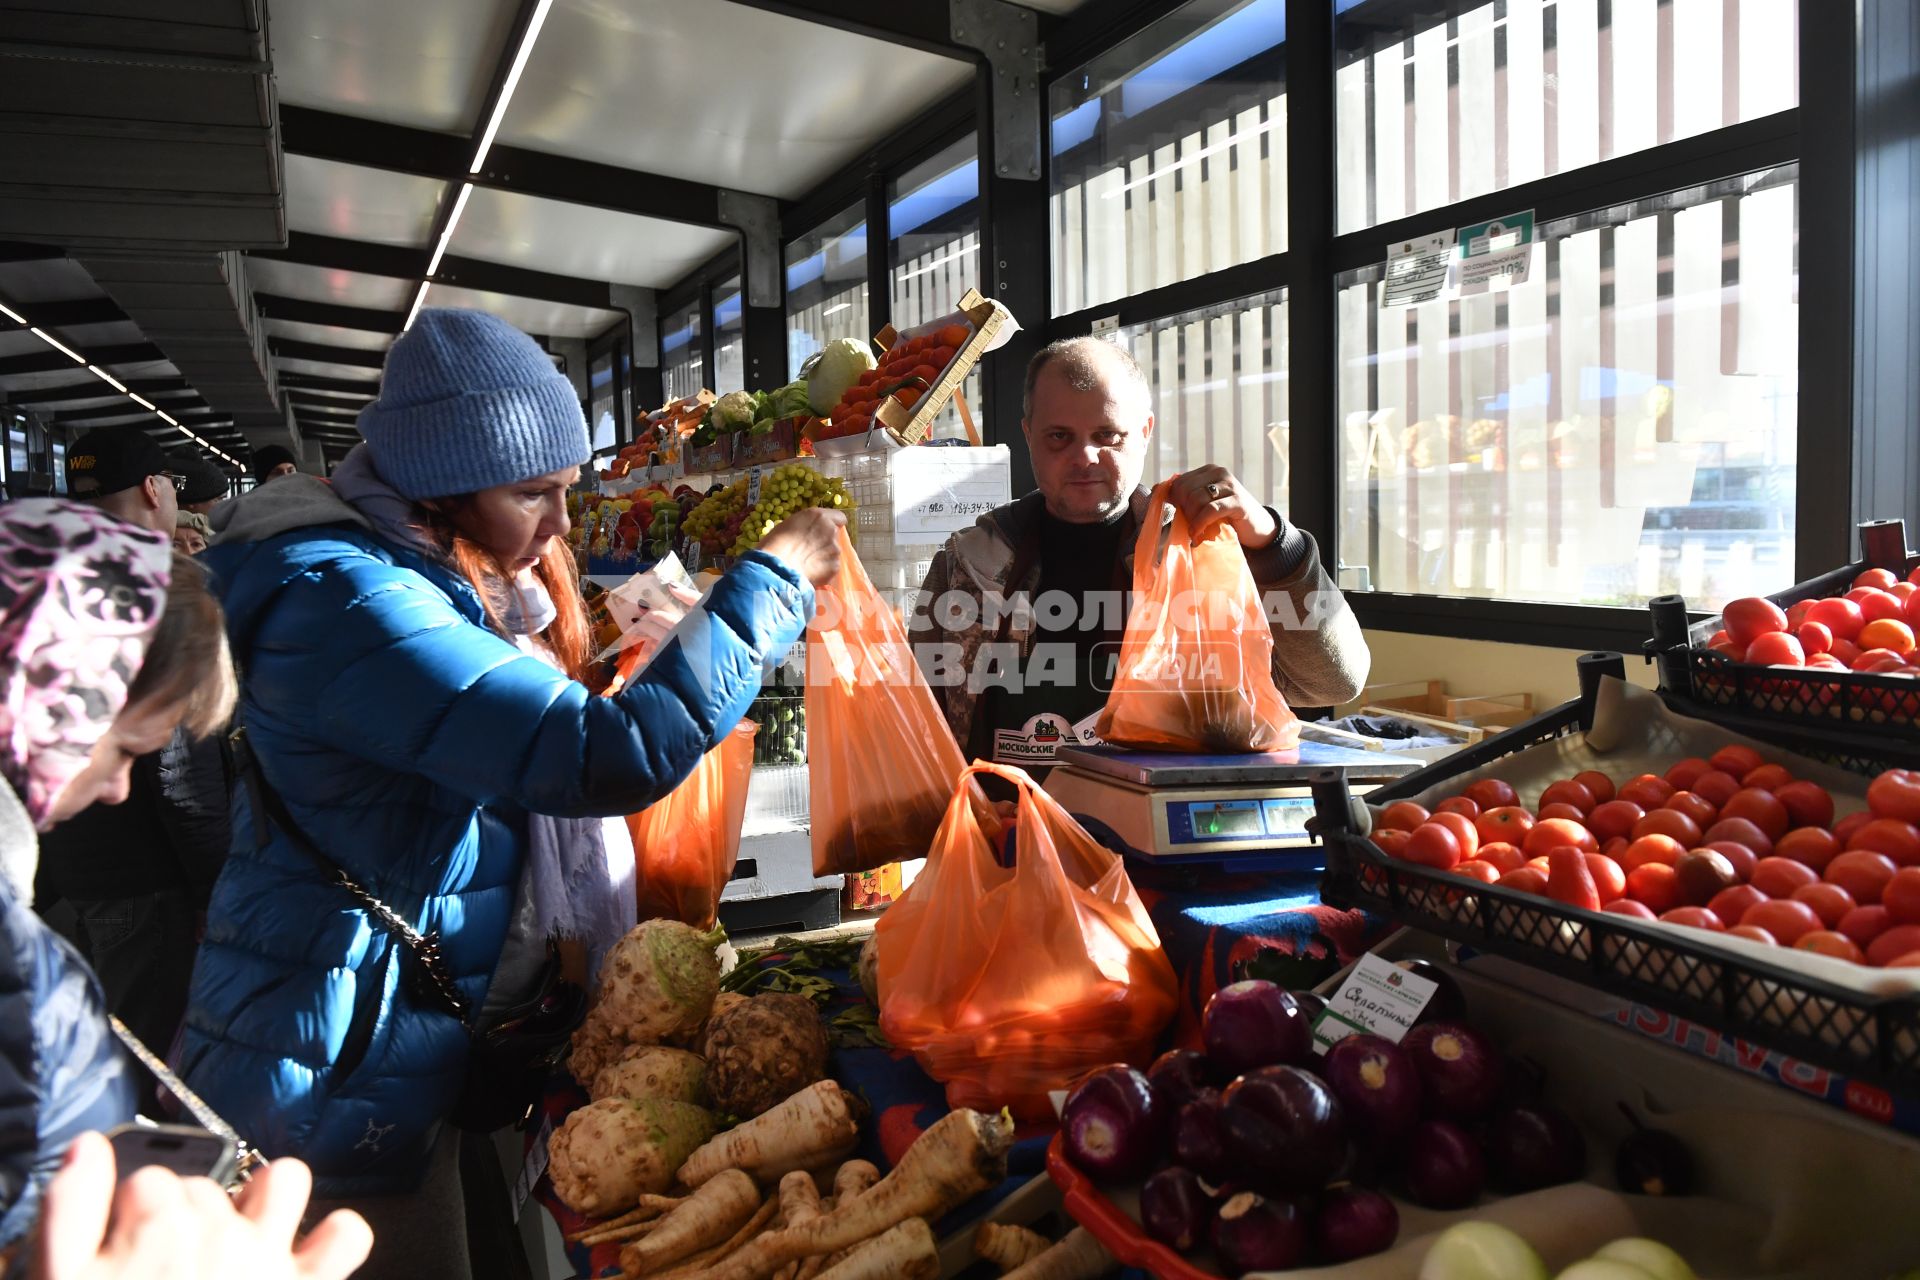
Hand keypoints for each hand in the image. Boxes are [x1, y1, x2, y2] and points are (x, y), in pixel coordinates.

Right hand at [36, 1132, 371, 1279]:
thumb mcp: (62, 1278)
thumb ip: (70, 1210)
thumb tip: (87, 1149)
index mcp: (156, 1223)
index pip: (148, 1180)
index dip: (133, 1214)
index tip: (121, 1245)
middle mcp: (221, 1229)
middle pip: (208, 1188)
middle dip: (185, 1218)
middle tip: (162, 1266)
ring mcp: (268, 1256)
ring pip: (284, 1182)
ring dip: (264, 1200)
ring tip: (236, 1235)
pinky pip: (346, 1236)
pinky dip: (333, 1239)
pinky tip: (303, 1257)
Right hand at [757, 507, 846, 586]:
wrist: (777, 568)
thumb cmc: (775, 544)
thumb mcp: (789, 525)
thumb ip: (806, 526)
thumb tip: (810, 532)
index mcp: (818, 516)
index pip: (839, 517)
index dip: (832, 524)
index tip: (823, 531)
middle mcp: (830, 530)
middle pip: (834, 535)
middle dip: (825, 541)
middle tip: (809, 550)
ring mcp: (835, 549)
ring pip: (833, 552)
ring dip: (824, 556)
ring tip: (807, 563)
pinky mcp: (835, 566)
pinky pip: (831, 567)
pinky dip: (824, 570)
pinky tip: (810, 572)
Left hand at [1168, 466, 1277, 548]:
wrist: (1257, 528)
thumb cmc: (1226, 517)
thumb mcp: (1204, 503)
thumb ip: (1185, 495)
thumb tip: (1157, 487)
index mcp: (1209, 471)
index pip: (1179, 481)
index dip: (1174, 500)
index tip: (1179, 514)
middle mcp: (1220, 473)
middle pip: (1185, 490)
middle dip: (1183, 510)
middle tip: (1190, 524)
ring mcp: (1230, 486)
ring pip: (1196, 499)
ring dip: (1192, 520)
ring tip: (1196, 531)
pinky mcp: (1238, 502)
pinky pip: (1210, 510)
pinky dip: (1200, 523)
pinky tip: (1198, 533)